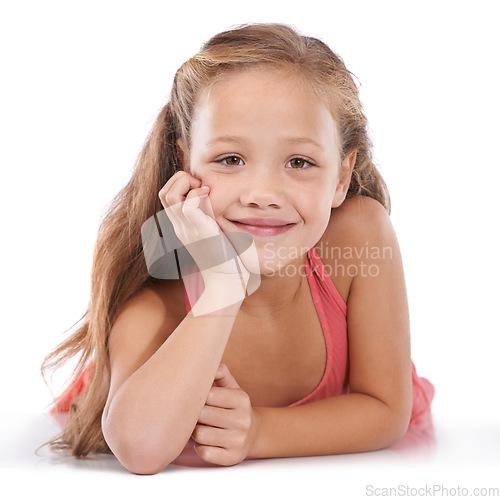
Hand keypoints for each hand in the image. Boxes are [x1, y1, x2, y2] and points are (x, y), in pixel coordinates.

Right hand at [158, 171, 259, 313]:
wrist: (227, 281)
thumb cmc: (226, 258)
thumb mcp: (213, 233)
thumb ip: (210, 218)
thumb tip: (217, 203)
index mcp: (181, 226)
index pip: (166, 195)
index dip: (180, 184)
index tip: (201, 187)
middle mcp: (180, 226)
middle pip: (164, 192)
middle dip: (181, 179)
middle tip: (201, 186)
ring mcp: (187, 229)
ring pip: (170, 194)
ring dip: (187, 184)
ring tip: (205, 190)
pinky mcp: (200, 232)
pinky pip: (189, 206)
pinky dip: (198, 195)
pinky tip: (211, 198)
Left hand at [191, 363, 261, 465]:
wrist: (254, 433)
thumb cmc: (235, 407)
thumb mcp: (232, 388)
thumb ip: (221, 373)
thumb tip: (211, 362)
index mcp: (242, 399)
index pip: (210, 395)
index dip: (197, 397)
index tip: (196, 398)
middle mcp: (243, 420)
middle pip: (203, 416)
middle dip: (194, 415)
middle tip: (194, 414)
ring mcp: (238, 440)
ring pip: (200, 435)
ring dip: (194, 431)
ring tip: (199, 426)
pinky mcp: (231, 458)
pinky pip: (204, 452)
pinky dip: (199, 447)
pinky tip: (205, 440)